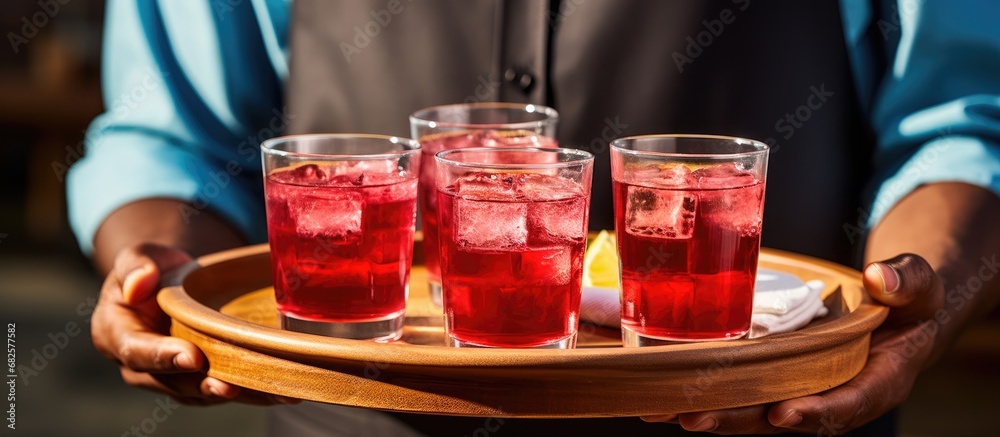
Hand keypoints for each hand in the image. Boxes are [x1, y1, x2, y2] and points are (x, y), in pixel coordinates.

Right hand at [91, 243, 298, 405]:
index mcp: (115, 335)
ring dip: (233, 394)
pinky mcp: (196, 381)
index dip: (164, 357)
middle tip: (231, 386)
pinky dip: (249, 393)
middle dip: (203, 385)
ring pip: (199, 392)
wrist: (170, 284)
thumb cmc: (151, 268)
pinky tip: (278, 392)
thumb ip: (135, 266)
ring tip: (266, 393)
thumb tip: (140, 284)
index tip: (192, 356)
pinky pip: (220, 390)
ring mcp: (169, 378)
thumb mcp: (138, 256)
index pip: (137, 350)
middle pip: (171, 382)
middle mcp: (139, 366)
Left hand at [641, 253, 943, 433]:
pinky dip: (707, 391)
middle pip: (782, 416)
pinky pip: (742, 390)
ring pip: (754, 409)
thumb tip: (880, 276)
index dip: (815, 412)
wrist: (898, 315)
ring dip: (710, 411)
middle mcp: (833, 395)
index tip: (782, 413)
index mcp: (876, 382)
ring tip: (661, 410)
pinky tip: (664, 390)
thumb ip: (908, 282)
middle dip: (738, 419)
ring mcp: (802, 390)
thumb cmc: (910, 303)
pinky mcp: (778, 378)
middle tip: (693, 417)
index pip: (845, 404)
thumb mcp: (920, 287)